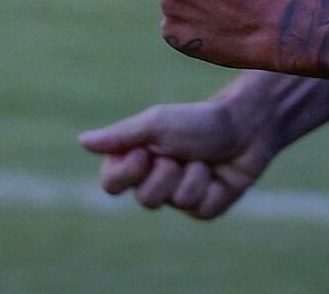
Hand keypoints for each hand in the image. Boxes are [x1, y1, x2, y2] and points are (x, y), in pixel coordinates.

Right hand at [77, 98, 277, 218]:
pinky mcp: (204, 208)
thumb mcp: (156, 123)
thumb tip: (83, 141)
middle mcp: (154, 181)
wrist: (246, 126)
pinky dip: (210, 186)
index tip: (145, 151)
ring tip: (204, 158)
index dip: (127, 172)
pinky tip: (218, 173)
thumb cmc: (197, 120)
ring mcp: (179, 197)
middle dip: (166, 173)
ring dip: (193, 175)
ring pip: (175, 202)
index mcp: (136, 159)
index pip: (111, 184)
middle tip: (180, 153)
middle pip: (145, 200)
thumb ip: (120, 136)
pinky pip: (199, 208)